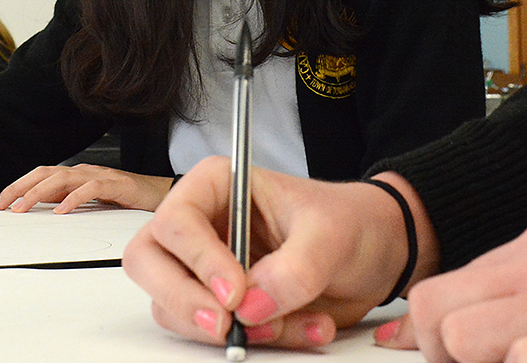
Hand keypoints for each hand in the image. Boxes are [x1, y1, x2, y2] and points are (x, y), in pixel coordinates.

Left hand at [0, 163, 173, 213]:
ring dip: (39, 193)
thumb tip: (36, 206)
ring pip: (63, 178)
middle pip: (45, 173)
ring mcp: (99, 175)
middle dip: (20, 188)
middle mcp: (84, 171)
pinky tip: (61, 211)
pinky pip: (91, 188)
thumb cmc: (124, 198)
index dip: (17, 187)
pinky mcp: (116, 183)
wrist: (159, 195)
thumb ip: (64, 199)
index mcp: (75, 175)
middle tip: (1, 206)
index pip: (39, 176)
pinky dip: (74, 198)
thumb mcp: (87, 201)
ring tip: (23, 209)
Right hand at [122, 157, 425, 350]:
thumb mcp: (331, 235)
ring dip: (229, 328)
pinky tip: (304, 327)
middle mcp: (202, 225)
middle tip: (225, 326)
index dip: (197, 259)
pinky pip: (213, 333)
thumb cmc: (349, 222)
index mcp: (217, 186)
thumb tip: (251, 305)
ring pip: (174, 306)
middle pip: (150, 262)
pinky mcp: (222, 304)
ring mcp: (206, 267)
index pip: (176, 220)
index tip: (234, 292)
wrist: (376, 253)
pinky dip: (256, 341)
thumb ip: (294, 268)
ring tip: (292, 323)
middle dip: (183, 300)